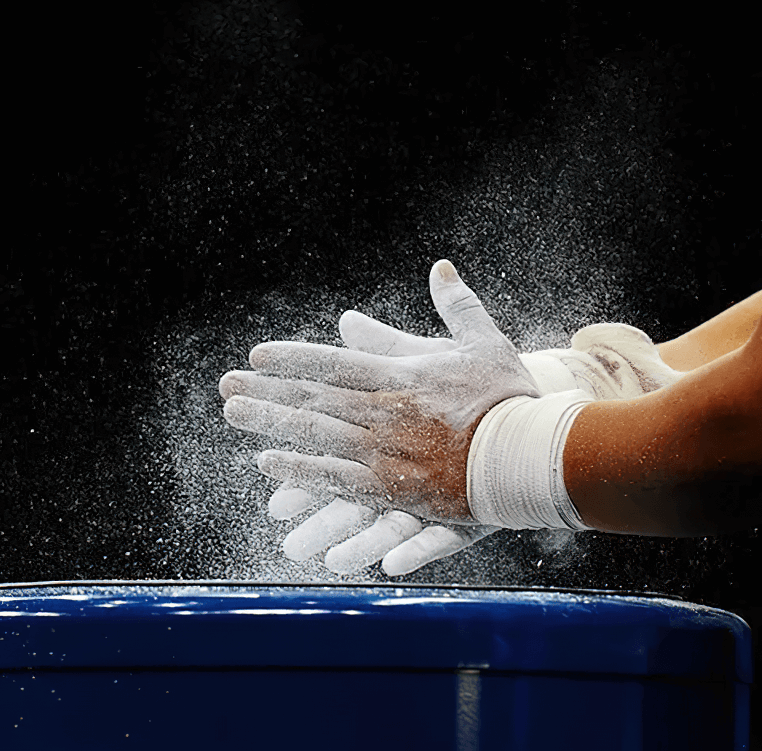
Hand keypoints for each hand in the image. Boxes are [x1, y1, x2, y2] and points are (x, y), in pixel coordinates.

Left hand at [222, 260, 539, 524]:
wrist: (535, 456)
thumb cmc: (510, 399)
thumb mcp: (485, 343)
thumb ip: (457, 305)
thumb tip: (440, 267)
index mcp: (402, 377)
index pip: (334, 363)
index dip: (292, 359)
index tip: (258, 356)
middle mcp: (385, 413)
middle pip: (314, 399)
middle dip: (267, 392)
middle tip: (226, 388)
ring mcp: (387, 453)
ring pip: (316, 436)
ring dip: (271, 424)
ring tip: (235, 416)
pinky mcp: (396, 490)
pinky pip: (337, 480)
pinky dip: (301, 471)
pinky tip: (269, 465)